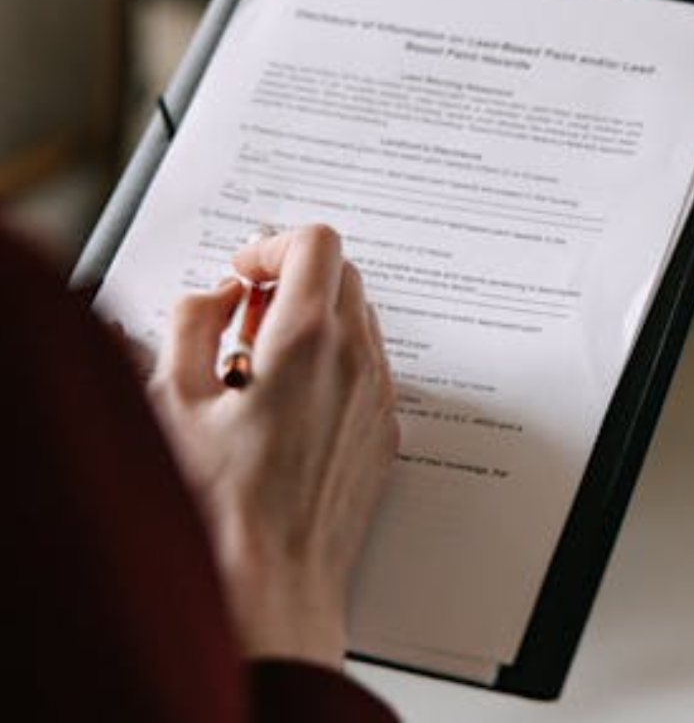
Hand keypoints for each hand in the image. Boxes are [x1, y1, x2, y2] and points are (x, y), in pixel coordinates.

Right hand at [148, 225, 398, 667]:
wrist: (272, 583)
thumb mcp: (176, 399)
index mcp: (307, 341)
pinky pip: (368, 368)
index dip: (273, 243)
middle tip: (244, 315)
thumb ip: (194, 322)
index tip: (242, 271)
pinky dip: (333, 361)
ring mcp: (379, 398)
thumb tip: (219, 295)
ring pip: (359, 321)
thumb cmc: (219, 507)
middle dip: (292, 277)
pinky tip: (287, 402)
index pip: (318, 243)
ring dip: (314, 319)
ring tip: (259, 363)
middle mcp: (357, 362)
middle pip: (344, 275)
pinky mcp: (384, 432)